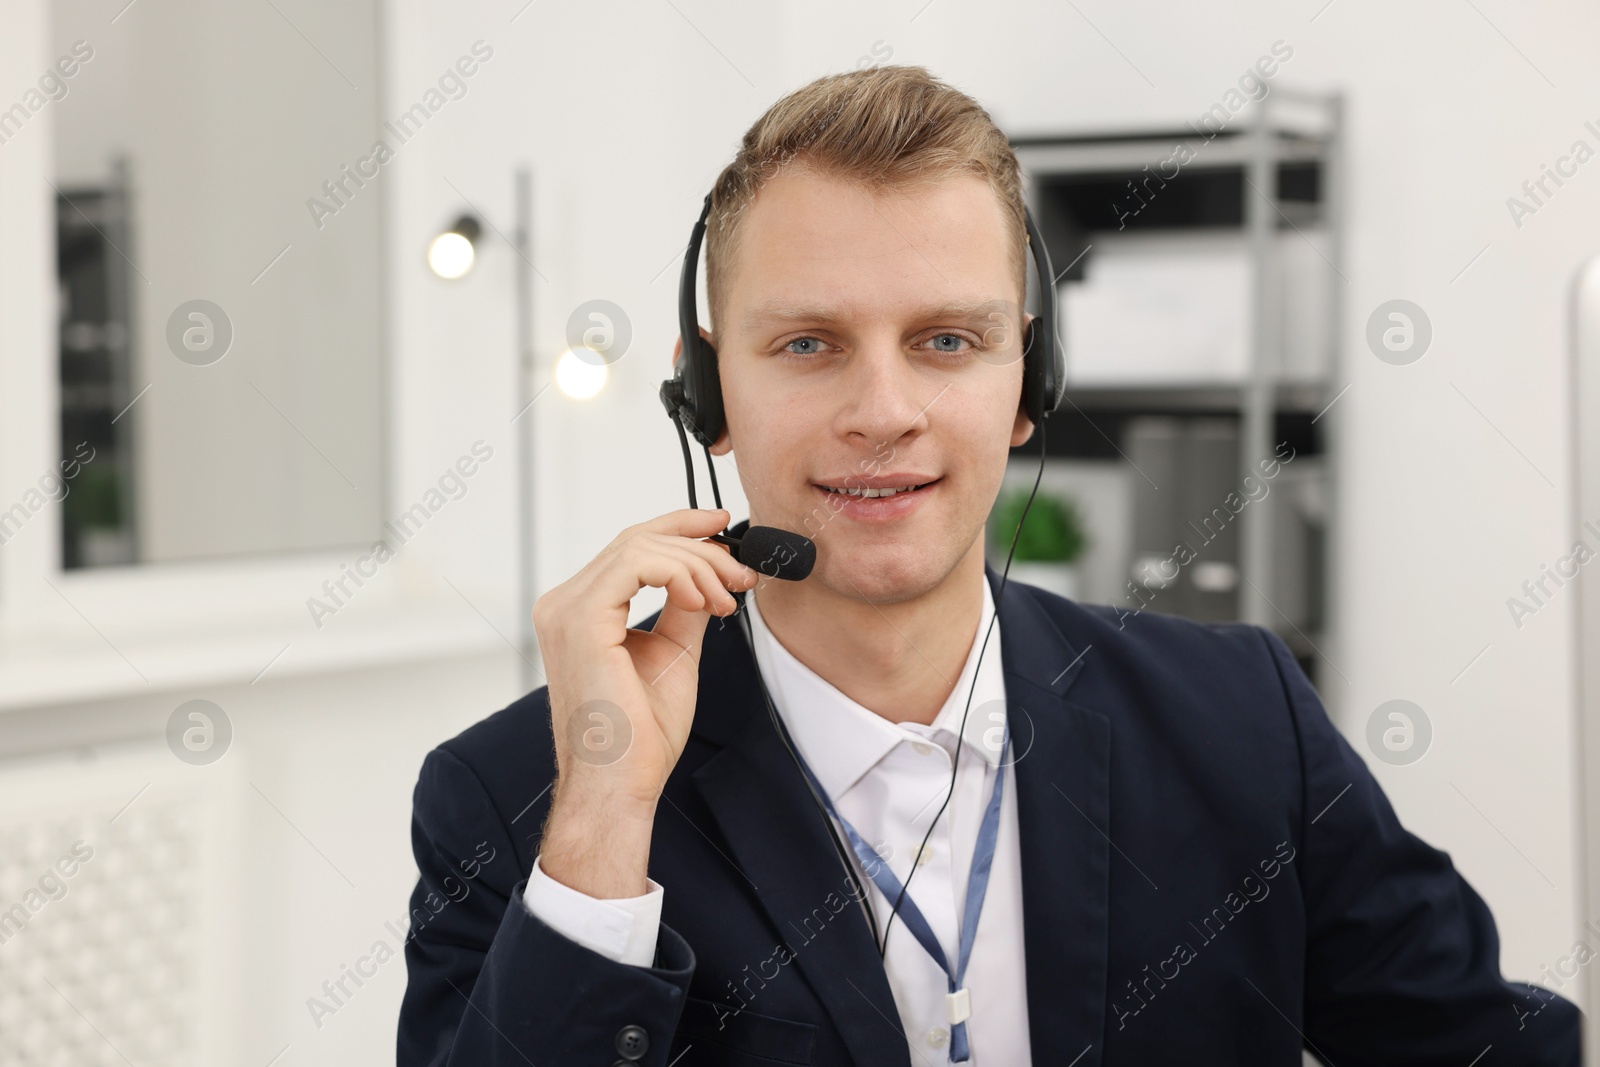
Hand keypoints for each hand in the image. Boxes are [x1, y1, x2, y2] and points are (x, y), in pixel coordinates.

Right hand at [533, 508, 756, 895]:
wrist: (619, 785)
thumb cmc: (638, 738)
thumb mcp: (673, 656)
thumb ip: (683, 610)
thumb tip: (708, 577)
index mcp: (581, 612)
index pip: (630, 547)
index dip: (679, 527)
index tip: (723, 528)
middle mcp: (564, 604)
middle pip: (638, 539)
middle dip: (701, 549)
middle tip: (741, 577)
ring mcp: (566, 609)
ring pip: (641, 546)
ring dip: (698, 565)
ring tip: (725, 600)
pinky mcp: (581, 619)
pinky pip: (636, 563)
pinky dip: (680, 573)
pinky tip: (702, 601)